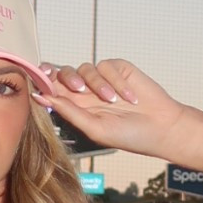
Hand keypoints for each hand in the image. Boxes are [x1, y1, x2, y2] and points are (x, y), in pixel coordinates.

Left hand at [34, 59, 187, 158]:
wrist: (161, 127)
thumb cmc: (128, 135)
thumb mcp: (95, 128)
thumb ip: (69, 112)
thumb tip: (41, 97)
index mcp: (76, 107)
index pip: (53, 90)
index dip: (44, 82)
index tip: (42, 82)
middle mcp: (85, 92)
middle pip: (63, 73)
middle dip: (66, 77)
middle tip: (78, 88)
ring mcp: (101, 79)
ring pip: (84, 69)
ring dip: (99, 85)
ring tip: (114, 101)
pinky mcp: (117, 69)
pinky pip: (106, 66)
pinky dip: (116, 82)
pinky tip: (130, 97)